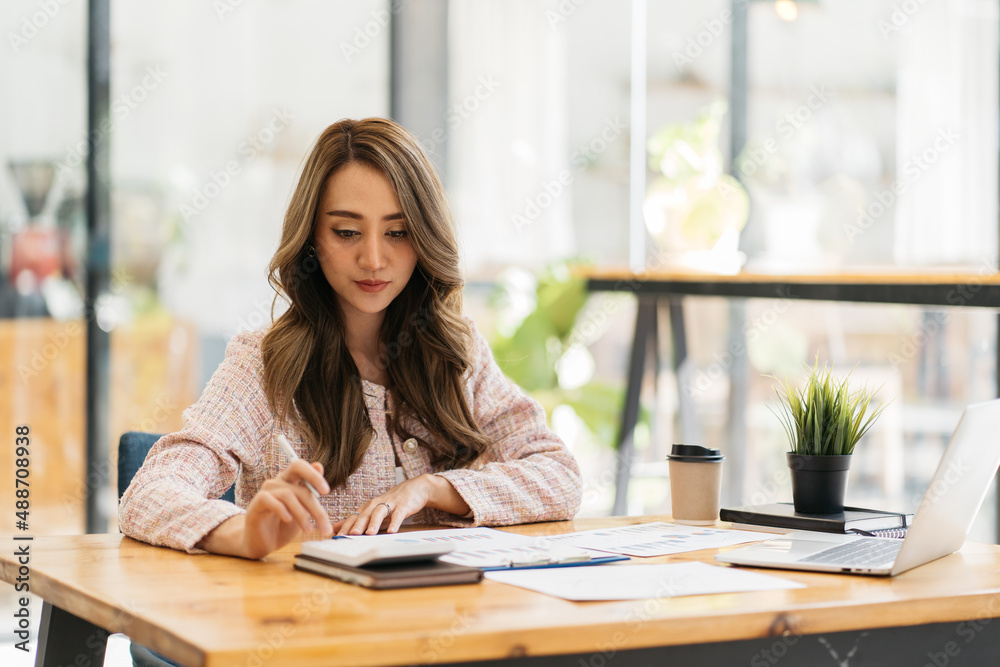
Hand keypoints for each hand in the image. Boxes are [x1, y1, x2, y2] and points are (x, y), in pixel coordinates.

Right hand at [240, 459, 332, 558]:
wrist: (263, 544)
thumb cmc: (284, 527)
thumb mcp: (304, 512)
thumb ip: (311, 493)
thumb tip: (319, 465)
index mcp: (290, 481)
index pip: (301, 466)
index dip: (314, 475)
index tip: (326, 492)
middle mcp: (278, 482)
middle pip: (296, 470)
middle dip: (313, 487)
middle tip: (322, 515)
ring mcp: (266, 491)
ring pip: (288, 493)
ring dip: (302, 513)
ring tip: (308, 529)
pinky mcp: (257, 503)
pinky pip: (270, 500)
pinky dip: (282, 510)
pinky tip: (288, 520)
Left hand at [332, 474, 468, 535]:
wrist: (416, 488)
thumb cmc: (392, 502)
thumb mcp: (373, 510)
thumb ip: (356, 519)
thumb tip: (335, 528)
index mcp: (368, 506)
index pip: (353, 516)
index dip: (344, 526)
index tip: (335, 536)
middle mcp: (376, 503)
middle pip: (364, 514)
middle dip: (356, 525)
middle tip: (349, 535)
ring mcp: (390, 503)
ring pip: (379, 512)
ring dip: (374, 523)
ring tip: (369, 534)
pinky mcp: (403, 505)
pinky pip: (398, 514)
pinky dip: (395, 522)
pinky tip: (392, 531)